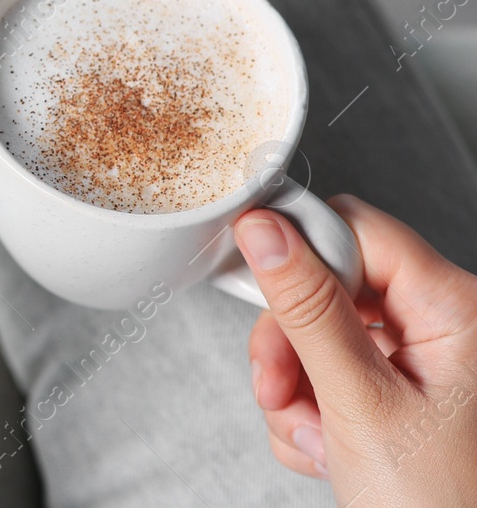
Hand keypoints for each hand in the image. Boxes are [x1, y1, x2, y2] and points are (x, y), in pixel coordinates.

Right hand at [236, 194, 476, 505]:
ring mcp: (422, 361)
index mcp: (457, 309)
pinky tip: (326, 449)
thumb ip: (308, 310)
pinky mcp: (398, 391)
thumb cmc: (440, 507)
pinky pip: (329, 372)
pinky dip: (310, 411)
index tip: (254, 275)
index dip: (301, 250)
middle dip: (290, 343)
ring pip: (320, 333)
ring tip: (313, 437)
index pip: (359, 231)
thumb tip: (267, 232)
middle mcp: (445, 325)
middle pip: (330, 285)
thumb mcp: (359, 404)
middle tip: (278, 389)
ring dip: (295, 388)